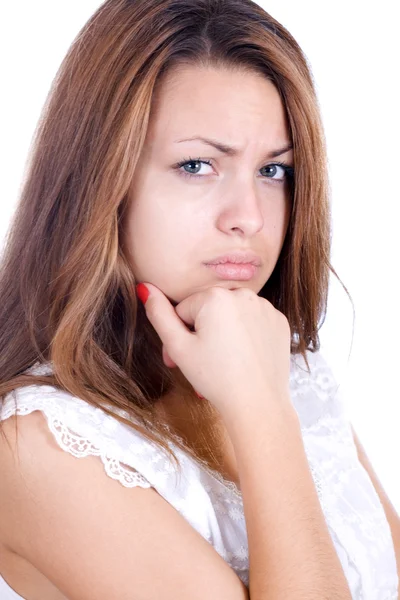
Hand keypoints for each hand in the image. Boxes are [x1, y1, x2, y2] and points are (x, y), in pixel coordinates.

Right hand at [137, 283, 291, 419]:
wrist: (257, 404)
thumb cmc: (215, 378)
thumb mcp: (178, 347)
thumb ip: (158, 314)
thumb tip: (145, 287)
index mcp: (215, 296)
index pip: (184, 310)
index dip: (180, 335)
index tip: (181, 357)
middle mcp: (243, 294)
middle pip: (209, 309)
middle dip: (201, 332)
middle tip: (202, 362)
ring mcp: (265, 307)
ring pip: (231, 314)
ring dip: (223, 331)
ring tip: (224, 359)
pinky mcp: (280, 321)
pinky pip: (253, 321)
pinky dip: (246, 334)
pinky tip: (244, 356)